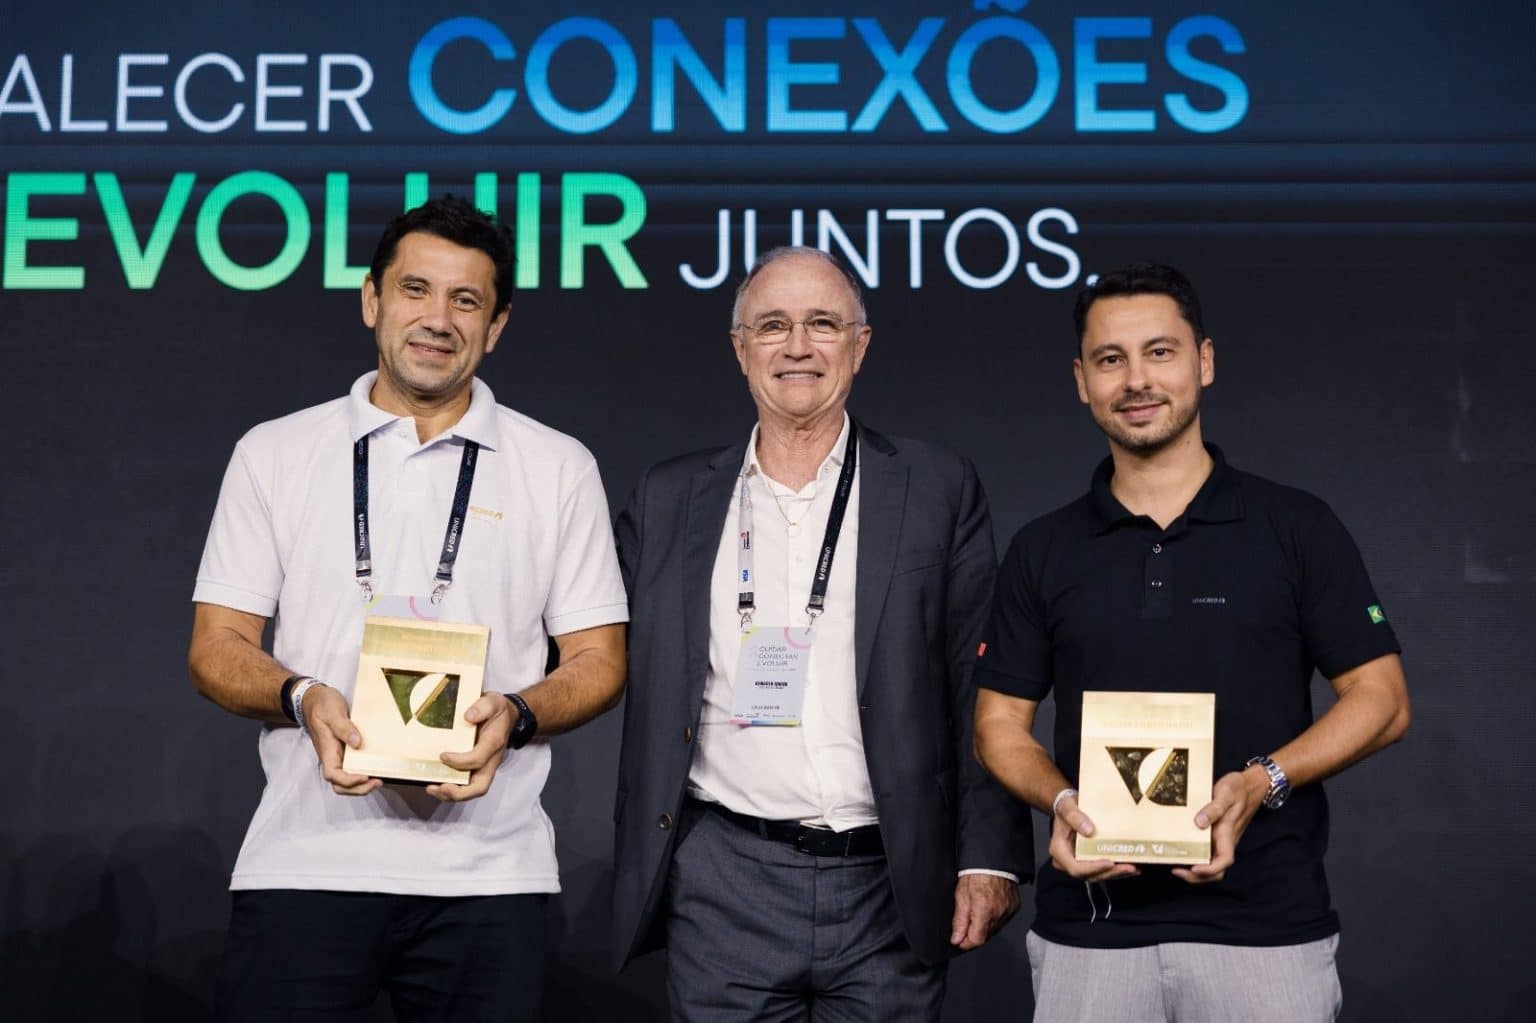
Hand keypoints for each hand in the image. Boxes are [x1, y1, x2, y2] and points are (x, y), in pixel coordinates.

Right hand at [305, 683, 380, 796]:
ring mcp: (337, 756)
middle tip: (377, 781)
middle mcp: (331, 757)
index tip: (364, 776)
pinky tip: (375, 769)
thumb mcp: (333, 712)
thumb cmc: (322, 705)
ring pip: (346, 781)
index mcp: (326, 750)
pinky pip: (352, 769)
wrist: (315, 699)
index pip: (333, 775)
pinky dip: (362, 773)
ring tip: (378, 779)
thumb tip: (357, 743)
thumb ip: (344, 727)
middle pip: (340, 785)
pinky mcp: (344, 752)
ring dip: (361, 785)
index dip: (348, 781)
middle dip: (358, 789)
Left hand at [427, 693, 516, 802]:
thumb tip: (468, 716)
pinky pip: (464, 784)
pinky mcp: (475, 768)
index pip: (479, 759)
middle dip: (458, 792)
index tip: (442, 755)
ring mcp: (483, 767)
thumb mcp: (494, 702)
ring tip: (431, 788)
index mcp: (494, 744)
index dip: (460, 761)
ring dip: (451, 794)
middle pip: (479, 787)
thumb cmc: (497, 710)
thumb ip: (483, 707)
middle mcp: (490, 760)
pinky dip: (449, 788)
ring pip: (471, 790)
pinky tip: (434, 784)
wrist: (506, 715)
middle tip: (439, 787)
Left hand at [950, 874, 1019, 950]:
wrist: (993, 861)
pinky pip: (1003, 920)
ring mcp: (1008, 912)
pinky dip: (994, 918)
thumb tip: (956, 939)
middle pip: (985, 935)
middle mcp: (999, 915)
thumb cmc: (975, 875)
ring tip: (977, 910)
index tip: (958, 940)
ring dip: (984, 926)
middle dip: (974, 933)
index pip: (976, 940)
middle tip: (966, 922)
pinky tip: (988, 907)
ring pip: (994, 929)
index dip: (966, 943)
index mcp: (984, 912)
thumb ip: (959, 921)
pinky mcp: (1014, 907)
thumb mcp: (961, 897)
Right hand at [1048, 793, 1139, 881]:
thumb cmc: (1066, 808)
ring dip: (1117, 873)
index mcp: (1059, 850)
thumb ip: (1075, 817)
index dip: (1093, 868)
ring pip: (1098, 875)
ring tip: (1134, 868)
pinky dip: (1117, 870)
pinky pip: (1102, 870)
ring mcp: (1078, 863)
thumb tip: (1089, 831)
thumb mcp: (1067, 807)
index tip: (1109, 863)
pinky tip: (1131, 867)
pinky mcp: (1088, 861)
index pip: (1075, 867)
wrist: (1069, 808)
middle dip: (1110, 873)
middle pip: (1089, 875)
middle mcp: (1068, 861)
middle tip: (1129, 867)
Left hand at [1172, 765, 1268, 884]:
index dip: (1210, 869)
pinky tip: (1179, 852)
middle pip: (1216, 870)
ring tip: (1175, 865)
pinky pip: (1206, 853)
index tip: (1194, 868)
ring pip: (1210, 864)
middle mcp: (1225, 841)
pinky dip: (1194, 858)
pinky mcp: (1215, 836)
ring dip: (1194, 870)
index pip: (1224, 860)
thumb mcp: (1225, 794)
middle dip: (1197, 876)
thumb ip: (1214, 808)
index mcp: (1228, 834)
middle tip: (1176, 870)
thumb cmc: (1238, 789)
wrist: (1250, 785)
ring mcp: (1220, 840)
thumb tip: (1199, 822)